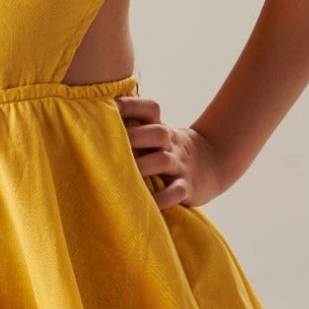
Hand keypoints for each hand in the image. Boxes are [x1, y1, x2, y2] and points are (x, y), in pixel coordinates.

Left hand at [115, 92, 224, 210]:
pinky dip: (161, 198)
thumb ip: (135, 127)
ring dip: (142, 166)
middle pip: (157, 133)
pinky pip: (176, 192)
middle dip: (134, 137)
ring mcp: (181, 165)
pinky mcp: (188, 187)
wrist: (215, 163)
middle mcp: (172, 144)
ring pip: (164, 161)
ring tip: (121, 175)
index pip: (151, 109)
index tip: (111, 106)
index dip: (132, 105)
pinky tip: (145, 204)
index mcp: (162, 128)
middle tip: (107, 145)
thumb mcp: (159, 133)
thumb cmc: (171, 148)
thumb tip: (94, 118)